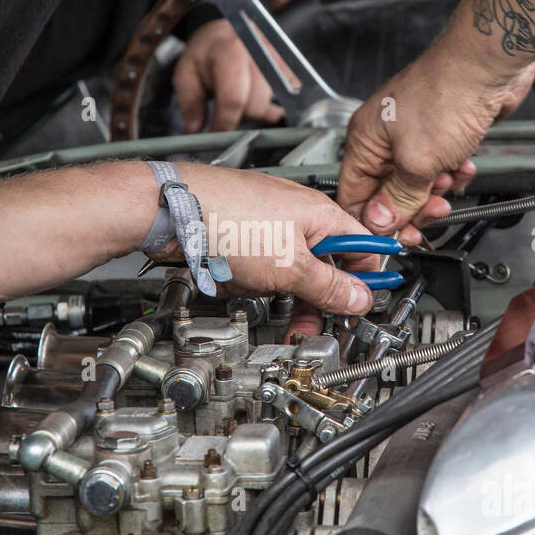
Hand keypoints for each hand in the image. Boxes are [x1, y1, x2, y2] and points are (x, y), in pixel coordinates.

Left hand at [148, 164, 375, 315]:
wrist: (171, 212)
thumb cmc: (228, 220)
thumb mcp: (291, 267)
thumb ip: (329, 286)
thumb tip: (360, 298)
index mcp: (321, 214)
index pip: (361, 246)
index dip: (363, 278)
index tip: (360, 304)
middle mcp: (296, 216)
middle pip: (320, 267)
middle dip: (309, 297)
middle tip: (304, 322)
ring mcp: (264, 225)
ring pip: (283, 272)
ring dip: (268, 288)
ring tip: (249, 285)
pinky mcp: (237, 236)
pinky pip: (253, 269)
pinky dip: (243, 280)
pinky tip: (228, 277)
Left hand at [173, 19, 297, 132]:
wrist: (230, 27)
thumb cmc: (208, 52)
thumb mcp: (186, 73)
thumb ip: (190, 102)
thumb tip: (194, 131)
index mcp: (230, 50)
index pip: (233, 99)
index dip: (225, 123)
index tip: (217, 135)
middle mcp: (259, 51)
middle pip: (255, 106)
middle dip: (238, 114)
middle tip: (224, 105)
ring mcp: (278, 59)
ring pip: (268, 105)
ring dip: (252, 109)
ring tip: (238, 93)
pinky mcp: (289, 67)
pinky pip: (283, 100)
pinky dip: (269, 105)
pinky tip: (255, 96)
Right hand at [338, 31, 534, 242]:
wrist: (488, 63)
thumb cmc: (447, 93)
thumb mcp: (418, 161)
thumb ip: (399, 198)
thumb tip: (380, 223)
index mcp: (365, 141)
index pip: (353, 196)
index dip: (371, 222)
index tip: (391, 241)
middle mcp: (384, 138)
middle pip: (387, 194)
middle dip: (411, 208)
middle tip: (431, 212)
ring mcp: (412, 135)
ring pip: (416, 184)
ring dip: (436, 190)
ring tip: (449, 179)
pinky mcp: (439, 133)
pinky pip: (439, 168)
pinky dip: (453, 173)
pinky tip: (463, 165)